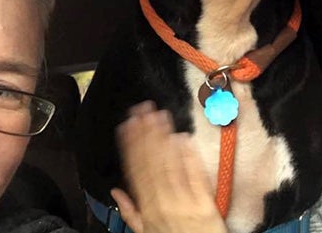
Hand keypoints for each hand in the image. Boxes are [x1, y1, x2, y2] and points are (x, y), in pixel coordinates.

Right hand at [111, 101, 227, 232]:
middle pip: (152, 163)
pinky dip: (188, 158)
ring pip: (170, 166)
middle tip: (142, 109)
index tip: (126, 124)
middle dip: (145, 134)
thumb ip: (130, 212)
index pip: (136, 170)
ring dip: (163, 139)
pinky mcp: (205, 205)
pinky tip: (182, 139)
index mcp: (147, 208)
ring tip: (159, 115)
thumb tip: (115, 191)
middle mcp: (163, 202)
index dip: (130, 145)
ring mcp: (184, 202)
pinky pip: (195, 178)